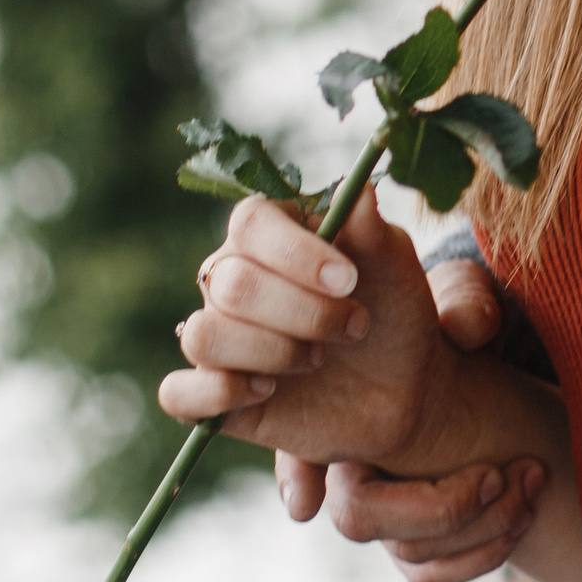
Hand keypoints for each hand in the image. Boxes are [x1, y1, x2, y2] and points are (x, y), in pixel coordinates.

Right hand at [157, 190, 522, 479]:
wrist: (402, 387)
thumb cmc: (393, 314)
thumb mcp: (395, 269)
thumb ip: (372, 230)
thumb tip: (359, 187)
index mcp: (269, 235)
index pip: (250, 223)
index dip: (295, 253)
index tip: (349, 281)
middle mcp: (230, 279)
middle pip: (232, 285)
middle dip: (305, 314)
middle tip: (355, 327)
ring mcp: (219, 335)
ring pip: (204, 336)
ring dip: (272, 353)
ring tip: (318, 359)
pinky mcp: (212, 392)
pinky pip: (178, 393)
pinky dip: (218, 394)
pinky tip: (267, 392)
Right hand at [269, 250, 545, 576]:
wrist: (499, 375)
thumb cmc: (461, 324)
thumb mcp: (465, 296)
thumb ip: (463, 301)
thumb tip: (467, 329)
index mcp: (343, 407)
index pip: (299, 446)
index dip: (300, 475)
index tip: (306, 504)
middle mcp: (352, 469)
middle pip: (357, 518)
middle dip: (435, 505)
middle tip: (496, 474)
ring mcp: (385, 513)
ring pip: (409, 555)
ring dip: (479, 525)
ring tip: (530, 478)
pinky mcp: (418, 547)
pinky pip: (432, 579)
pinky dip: (485, 554)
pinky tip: (525, 512)